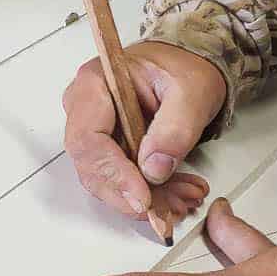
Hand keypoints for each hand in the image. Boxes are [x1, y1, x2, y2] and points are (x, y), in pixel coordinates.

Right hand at [63, 40, 225, 219]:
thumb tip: (154, 169)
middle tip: (165, 209)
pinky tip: (174, 194)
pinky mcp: (109, 150)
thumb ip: (175, 129)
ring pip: (105, 180)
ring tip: (181, 199)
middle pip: (91, 166)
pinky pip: (119, 181)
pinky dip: (149, 194)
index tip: (141, 196)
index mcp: (95, 84)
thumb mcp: (191, 92)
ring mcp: (95, 131)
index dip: (112, 173)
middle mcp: (85, 109)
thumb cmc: (183, 68)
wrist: (187, 67)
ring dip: (143, 198)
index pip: (88, 139)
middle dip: (129, 194)